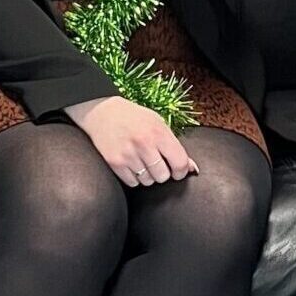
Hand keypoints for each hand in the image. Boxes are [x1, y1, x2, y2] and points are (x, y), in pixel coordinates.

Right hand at [66, 95, 196, 185]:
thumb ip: (175, 146)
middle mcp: (144, 143)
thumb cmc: (134, 118)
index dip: (181, 171)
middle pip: (163, 176)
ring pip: (148, 181)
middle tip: (156, 162)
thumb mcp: (158, 124)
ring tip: (142, 161)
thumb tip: (192, 168)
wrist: (102, 112)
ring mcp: (128, 154)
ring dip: (148, 176)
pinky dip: (134, 178)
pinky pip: (132, 183)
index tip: (177, 171)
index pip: (180, 162)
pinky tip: (131, 164)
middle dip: (162, 172)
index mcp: (158, 132)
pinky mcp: (115, 162)